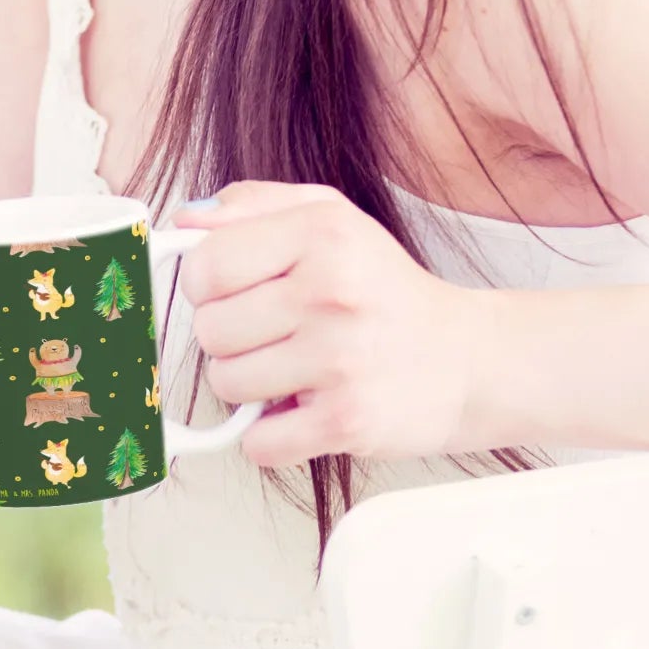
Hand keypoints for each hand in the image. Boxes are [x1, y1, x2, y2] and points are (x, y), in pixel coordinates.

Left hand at [168, 181, 485, 467]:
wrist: (465, 359)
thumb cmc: (384, 288)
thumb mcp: (329, 218)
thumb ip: (252, 206)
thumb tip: (183, 221)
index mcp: (322, 232)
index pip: (206, 265)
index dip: (206, 284)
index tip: (233, 290)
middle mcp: (332, 291)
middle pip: (210, 330)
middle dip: (231, 337)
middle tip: (275, 332)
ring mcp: (340, 359)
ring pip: (226, 384)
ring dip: (250, 386)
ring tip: (294, 368)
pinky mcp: (347, 421)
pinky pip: (258, 442)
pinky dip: (271, 435)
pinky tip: (304, 409)